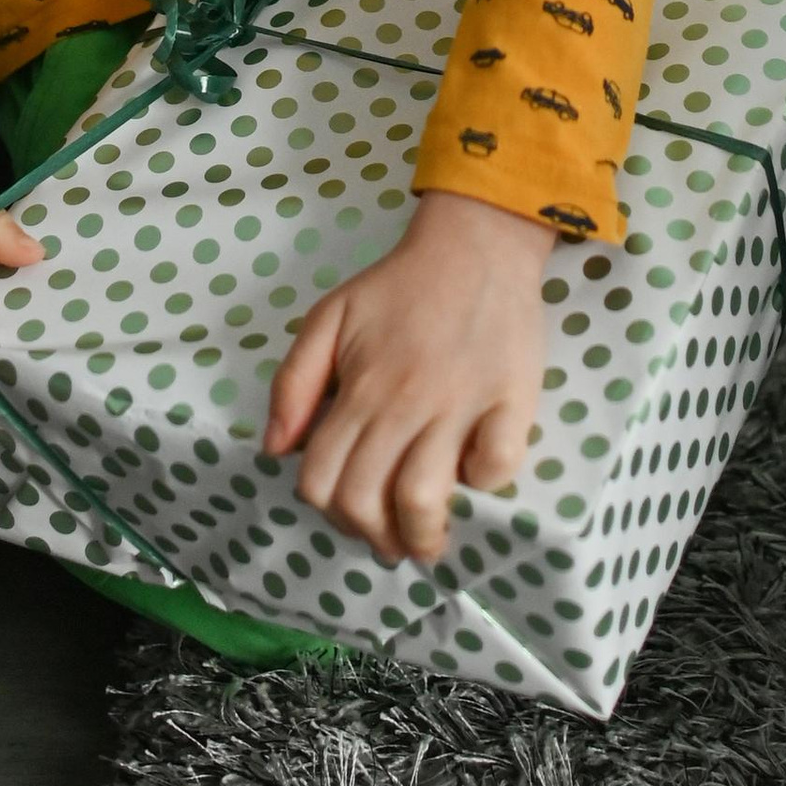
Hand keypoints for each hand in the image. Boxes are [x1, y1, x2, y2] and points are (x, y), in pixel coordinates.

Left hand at [262, 187, 556, 566]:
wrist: (475, 244)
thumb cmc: (400, 286)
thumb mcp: (328, 318)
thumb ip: (293, 383)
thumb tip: (275, 450)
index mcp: (358, 388)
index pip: (322, 478)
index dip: (328, 513)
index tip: (349, 518)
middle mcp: (402, 404)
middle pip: (368, 499)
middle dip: (372, 537)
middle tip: (389, 541)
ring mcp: (458, 405)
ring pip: (423, 498)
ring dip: (421, 535)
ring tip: (427, 541)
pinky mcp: (511, 400)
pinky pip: (496, 465)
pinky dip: (484, 483)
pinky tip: (475, 475)